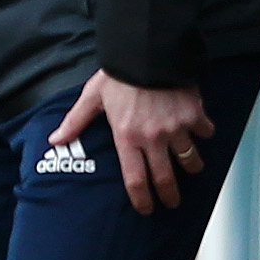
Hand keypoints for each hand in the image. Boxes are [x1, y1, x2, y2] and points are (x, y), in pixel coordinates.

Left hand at [49, 69, 214, 213]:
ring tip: (188, 167)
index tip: (146, 209)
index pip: (135, 180)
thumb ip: (75, 121)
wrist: (147, 51)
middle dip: (170, 196)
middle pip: (166, 179)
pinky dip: (203, 134)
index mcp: (127, 137)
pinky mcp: (195, 116)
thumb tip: (54, 140)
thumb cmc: (118, 75)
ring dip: (191, 167)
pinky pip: (205, 133)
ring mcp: (177, 129)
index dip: (142, 199)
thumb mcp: (92, 96)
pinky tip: (197, 130)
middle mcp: (154, 139)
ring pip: (191, 161)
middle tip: (171, 202)